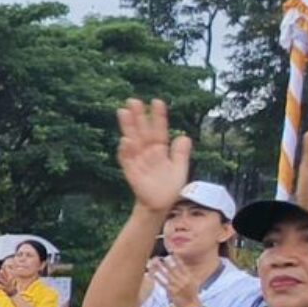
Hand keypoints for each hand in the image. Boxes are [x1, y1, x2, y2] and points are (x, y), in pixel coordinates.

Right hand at [115, 98, 192, 213]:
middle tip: (132, 100)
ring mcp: (138, 161)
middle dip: (138, 116)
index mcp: (160, 149)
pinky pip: (127, 160)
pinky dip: (125, 151)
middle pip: (142, 131)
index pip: (158, 129)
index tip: (157, 102)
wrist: (161, 205)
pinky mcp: (132, 173)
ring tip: (123, 112)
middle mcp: (147, 152)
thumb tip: (184, 136)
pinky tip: (125, 140)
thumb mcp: (180, 168)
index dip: (158, 117)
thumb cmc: (170, 187)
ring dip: (127, 127)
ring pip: (132, 141)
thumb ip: (181, 153)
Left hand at [150, 255, 204, 306]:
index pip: (181, 265)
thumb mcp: (193, 282)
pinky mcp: (171, 291)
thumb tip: (181, 266)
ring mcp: (177, 285)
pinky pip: (163, 283)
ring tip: (155, 263)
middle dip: (165, 263)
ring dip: (160, 268)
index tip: (172, 252)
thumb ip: (187, 274)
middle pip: (172, 269)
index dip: (176, 259)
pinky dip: (158, 278)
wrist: (192, 305)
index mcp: (188, 276)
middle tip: (159, 257)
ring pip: (166, 275)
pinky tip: (153, 274)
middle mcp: (182, 280)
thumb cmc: (193, 294)